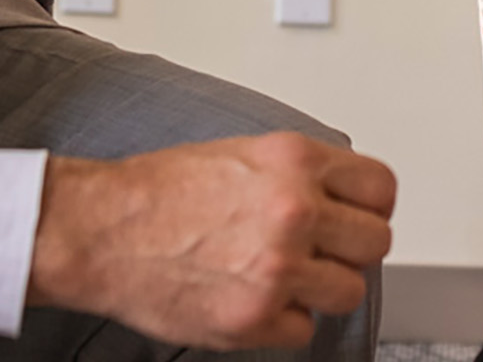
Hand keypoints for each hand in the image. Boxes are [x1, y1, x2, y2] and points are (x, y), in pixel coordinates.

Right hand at [26, 132, 396, 350]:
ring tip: (286, 278)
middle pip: (375, 243)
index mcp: (293, 162)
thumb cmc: (157, 192)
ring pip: (349, 291)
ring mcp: (277, 267)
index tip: (358, 218)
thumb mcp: (241, 153)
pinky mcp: (255, 317)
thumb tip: (338, 197)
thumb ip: (297, 174)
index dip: (371, 208)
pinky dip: (283, 321)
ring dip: (322, 290)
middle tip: (322, 253)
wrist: (101, 230)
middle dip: (350, 251)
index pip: (381, 189)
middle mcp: (293, 211)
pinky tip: (255, 299)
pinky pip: (304, 329)